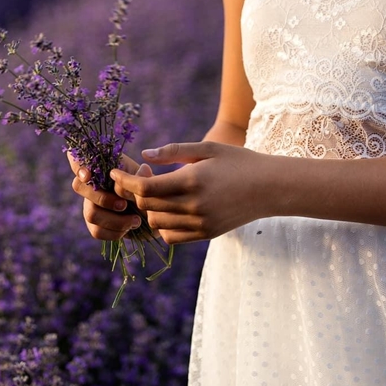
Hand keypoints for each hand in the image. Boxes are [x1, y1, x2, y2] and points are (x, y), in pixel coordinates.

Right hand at [68, 153, 143, 240]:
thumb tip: (143, 170)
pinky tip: (128, 229)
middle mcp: (90, 185)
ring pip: (91, 213)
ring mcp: (89, 205)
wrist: (152, 212)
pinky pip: (97, 231)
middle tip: (124, 205)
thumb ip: (143, 176)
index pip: (77, 160)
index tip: (88, 175)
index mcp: (101, 168)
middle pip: (79, 187)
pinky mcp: (94, 224)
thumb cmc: (146, 190)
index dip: (77, 166)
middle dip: (103, 199)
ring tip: (135, 221)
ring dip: (115, 220)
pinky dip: (115, 232)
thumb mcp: (146, 179)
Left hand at [109, 142, 272, 243]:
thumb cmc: (238, 162)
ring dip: (148, 208)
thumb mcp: (208, 148)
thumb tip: (144, 155)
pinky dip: (162, 225)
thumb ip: (174, 151)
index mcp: (192, 181)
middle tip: (144, 176)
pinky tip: (169, 210)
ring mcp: (200, 223)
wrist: (271, 188)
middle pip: (146, 206)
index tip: (114, 173)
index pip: (145, 188)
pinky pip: (170, 236)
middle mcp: (194, 206)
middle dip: (135, 192)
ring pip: (155, 223)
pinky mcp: (205, 235)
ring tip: (158, 192)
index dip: (125, 181)